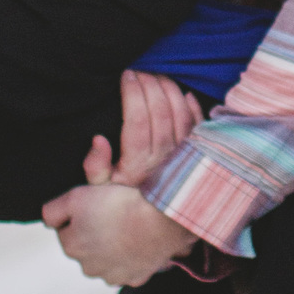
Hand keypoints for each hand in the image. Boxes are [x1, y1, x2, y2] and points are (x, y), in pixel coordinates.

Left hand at [42, 181, 196, 288]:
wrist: (160, 219)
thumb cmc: (118, 203)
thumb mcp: (76, 195)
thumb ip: (52, 210)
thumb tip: (48, 221)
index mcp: (71, 246)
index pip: (66, 229)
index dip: (79, 215)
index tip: (94, 205)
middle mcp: (88, 267)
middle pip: (86, 246)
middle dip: (94, 233)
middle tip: (112, 214)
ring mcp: (112, 276)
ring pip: (106, 259)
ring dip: (112, 247)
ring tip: (127, 226)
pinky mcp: (134, 279)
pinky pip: (128, 267)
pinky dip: (131, 257)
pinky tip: (139, 241)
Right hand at [94, 70, 204, 193]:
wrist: (153, 225)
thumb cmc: (122, 201)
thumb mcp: (99, 191)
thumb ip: (95, 166)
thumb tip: (99, 140)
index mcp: (138, 163)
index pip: (138, 119)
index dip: (133, 93)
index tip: (126, 75)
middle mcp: (164, 158)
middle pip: (161, 112)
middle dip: (150, 84)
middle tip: (140, 69)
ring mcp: (183, 156)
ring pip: (181, 114)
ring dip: (170, 90)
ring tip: (158, 74)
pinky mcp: (196, 156)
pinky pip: (199, 125)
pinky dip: (193, 106)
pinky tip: (184, 93)